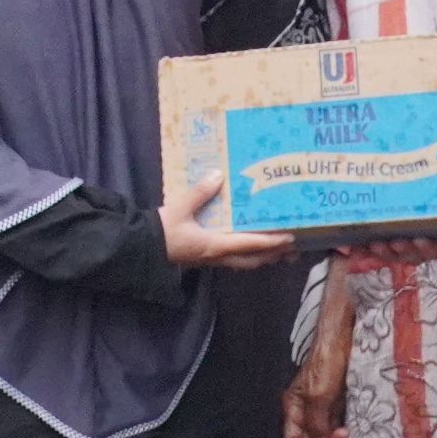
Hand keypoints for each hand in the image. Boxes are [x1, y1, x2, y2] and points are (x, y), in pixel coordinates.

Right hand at [162, 175, 294, 268]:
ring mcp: (213, 260)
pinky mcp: (206, 259)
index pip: (251, 244)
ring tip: (279, 253)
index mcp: (216, 244)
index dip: (272, 242)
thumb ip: (199, 192)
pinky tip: (250, 250)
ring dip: (264, 258)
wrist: (143, 250)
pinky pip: (234, 261)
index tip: (291, 237)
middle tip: (294, 249)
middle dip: (275, 254)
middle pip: (254, 259)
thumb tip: (218, 174)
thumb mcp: (179, 208)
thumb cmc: (162, 231)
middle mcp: (219, 256)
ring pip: (245, 263)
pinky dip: (248, 256)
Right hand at [283, 269, 352, 437]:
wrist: (345, 338)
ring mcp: (322, 406)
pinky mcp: (337, 402)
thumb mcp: (318, 396)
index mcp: (293, 406)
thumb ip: (316, 423)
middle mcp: (305, 409)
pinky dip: (343, 432)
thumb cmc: (327, 363)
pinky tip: (353, 431)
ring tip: (348, 435)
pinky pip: (337, 425)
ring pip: (325, 435)